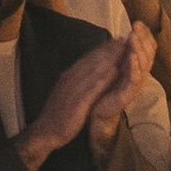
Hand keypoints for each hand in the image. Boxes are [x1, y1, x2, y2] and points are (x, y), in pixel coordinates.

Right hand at [28, 33, 137, 160]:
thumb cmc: (57, 114)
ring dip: (109, 57)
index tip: (116, 41)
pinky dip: (104, 77)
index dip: (103, 49)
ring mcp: (74, 89)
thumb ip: (76, 81)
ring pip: (94, 69)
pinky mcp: (78, 102)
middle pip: (92, 60)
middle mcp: (71, 78)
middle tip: (124, 38)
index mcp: (69, 76)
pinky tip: (115, 71)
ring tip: (123, 48)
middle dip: (109, 48)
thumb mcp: (66, 92)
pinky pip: (93, 87)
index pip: (88, 59)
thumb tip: (88, 72)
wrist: (45, 131)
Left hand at [87, 20, 159, 141]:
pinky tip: (132, 56)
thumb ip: (119, 55)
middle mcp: (139, 75)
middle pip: (147, 53)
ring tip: (134, 36)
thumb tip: (122, 37)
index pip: (146, 48)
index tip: (138, 22)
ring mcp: (135, 85)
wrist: (97, 112)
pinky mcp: (128, 94)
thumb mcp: (113, 68)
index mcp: (136, 68)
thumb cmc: (105, 89)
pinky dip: (134, 66)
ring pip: (143, 64)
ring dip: (138, 48)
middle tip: (137, 25)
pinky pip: (134, 79)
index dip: (144, 35)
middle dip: (142, 37)